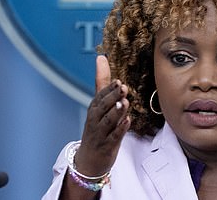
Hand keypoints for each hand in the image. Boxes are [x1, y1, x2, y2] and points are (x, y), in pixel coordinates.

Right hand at [74, 55, 130, 176]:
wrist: (88, 159)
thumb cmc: (97, 127)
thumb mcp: (99, 104)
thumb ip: (102, 82)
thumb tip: (101, 57)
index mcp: (94, 108)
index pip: (100, 97)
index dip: (109, 90)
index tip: (118, 81)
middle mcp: (95, 119)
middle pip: (103, 107)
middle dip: (112, 97)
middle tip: (122, 88)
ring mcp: (100, 133)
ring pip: (108, 121)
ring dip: (116, 112)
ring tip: (125, 103)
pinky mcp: (107, 145)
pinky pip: (114, 137)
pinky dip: (120, 129)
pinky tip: (128, 121)